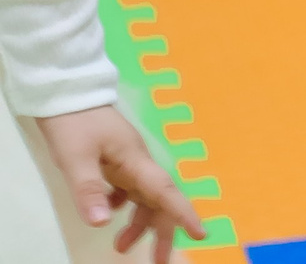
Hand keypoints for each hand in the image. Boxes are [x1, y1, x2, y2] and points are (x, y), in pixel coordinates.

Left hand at [34, 105, 203, 262]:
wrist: (68, 93)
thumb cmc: (75, 123)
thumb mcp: (76, 158)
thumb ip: (89, 189)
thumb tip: (101, 223)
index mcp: (136, 161)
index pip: (166, 190)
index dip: (184, 213)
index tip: (201, 234)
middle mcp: (139, 163)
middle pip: (160, 200)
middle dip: (163, 231)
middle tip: (159, 261)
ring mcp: (129, 162)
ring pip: (144, 198)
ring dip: (139, 223)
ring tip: (121, 246)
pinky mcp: (117, 162)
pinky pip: (129, 190)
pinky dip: (122, 207)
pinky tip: (107, 212)